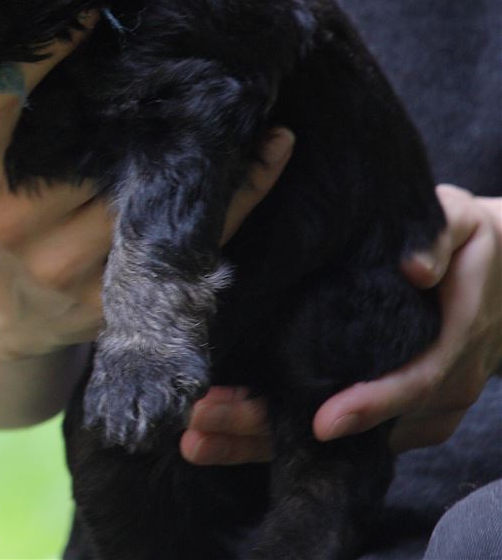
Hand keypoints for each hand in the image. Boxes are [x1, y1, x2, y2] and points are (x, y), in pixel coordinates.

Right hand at [0, 13, 295, 361]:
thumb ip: (7, 126)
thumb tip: (81, 38)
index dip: (41, 58)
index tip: (93, 10)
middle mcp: (17, 225)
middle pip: (94, 152)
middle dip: (145, 100)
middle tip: (196, 45)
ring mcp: (65, 270)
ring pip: (150, 197)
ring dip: (207, 144)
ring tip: (247, 91)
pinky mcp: (110, 303)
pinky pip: (188, 242)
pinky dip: (240, 194)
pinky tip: (273, 147)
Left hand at [180, 185, 501, 464]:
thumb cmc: (471, 245)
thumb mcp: (460, 223)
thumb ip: (438, 237)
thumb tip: (417, 266)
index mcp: (453, 343)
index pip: (412, 382)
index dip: (370, 404)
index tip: (321, 421)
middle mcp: (438, 390)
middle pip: (359, 432)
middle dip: (278, 435)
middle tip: (206, 428)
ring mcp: (418, 411)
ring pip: (339, 445)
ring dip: (264, 443)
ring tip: (198, 438)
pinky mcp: (394, 416)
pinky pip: (338, 438)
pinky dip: (281, 439)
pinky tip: (225, 436)